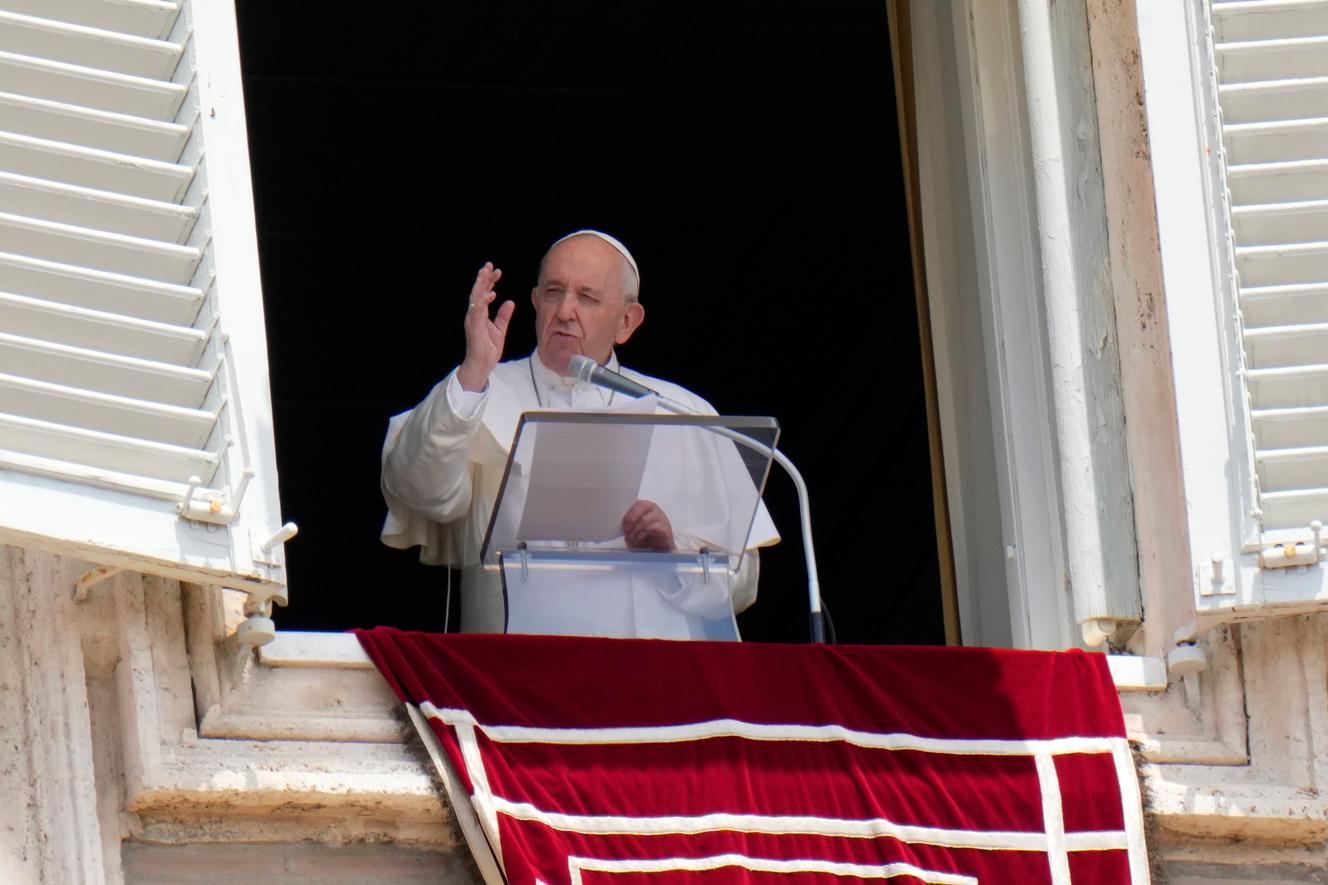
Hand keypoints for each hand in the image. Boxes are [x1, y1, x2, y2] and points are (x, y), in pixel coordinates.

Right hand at [457, 262, 515, 391]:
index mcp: (480, 313)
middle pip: (478, 292)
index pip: (484, 293)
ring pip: (475, 297)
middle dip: (483, 278)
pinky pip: (477, 311)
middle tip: (489, 265)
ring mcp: (473, 320)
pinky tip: (489, 293)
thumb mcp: (500, 329)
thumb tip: (510, 302)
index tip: (497, 271)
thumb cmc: (488, 348)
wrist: (482, 364)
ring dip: (480, 284)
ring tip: (485, 272)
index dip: (489, 281)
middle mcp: (474, 314)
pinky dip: (483, 301)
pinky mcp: (474, 327)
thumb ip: (504, 316)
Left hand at [622, 499, 674, 551]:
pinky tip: (638, 539)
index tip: (618, 520)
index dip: (626, 510)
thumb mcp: (631, 528)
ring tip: (630, 538)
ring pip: (644, 519)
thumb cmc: (644, 538)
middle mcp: (654, 509)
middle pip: (641, 505)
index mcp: (645, 505)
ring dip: (634, 530)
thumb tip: (614, 519)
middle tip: (625, 529)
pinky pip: (651, 528)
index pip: (635, 500)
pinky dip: (641, 535)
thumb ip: (626, 521)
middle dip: (630, 518)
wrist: (657, 550)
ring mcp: (661, 517)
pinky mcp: (665, 528)